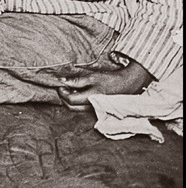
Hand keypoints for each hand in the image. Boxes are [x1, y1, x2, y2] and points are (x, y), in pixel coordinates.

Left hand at [38, 53, 154, 105]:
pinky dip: (78, 103)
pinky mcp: (98, 109)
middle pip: (71, 107)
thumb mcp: (92, 77)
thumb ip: (77, 81)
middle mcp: (92, 107)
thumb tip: (62, 81)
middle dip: (64, 98)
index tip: (61, 84)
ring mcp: (95, 109)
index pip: (70, 100)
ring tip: (72, 90)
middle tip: (63, 87)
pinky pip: (83, 109)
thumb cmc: (110, 80)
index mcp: (91, 98)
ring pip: (76, 109)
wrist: (127, 84)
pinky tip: (79, 94)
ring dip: (70, 101)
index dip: (62, 92)